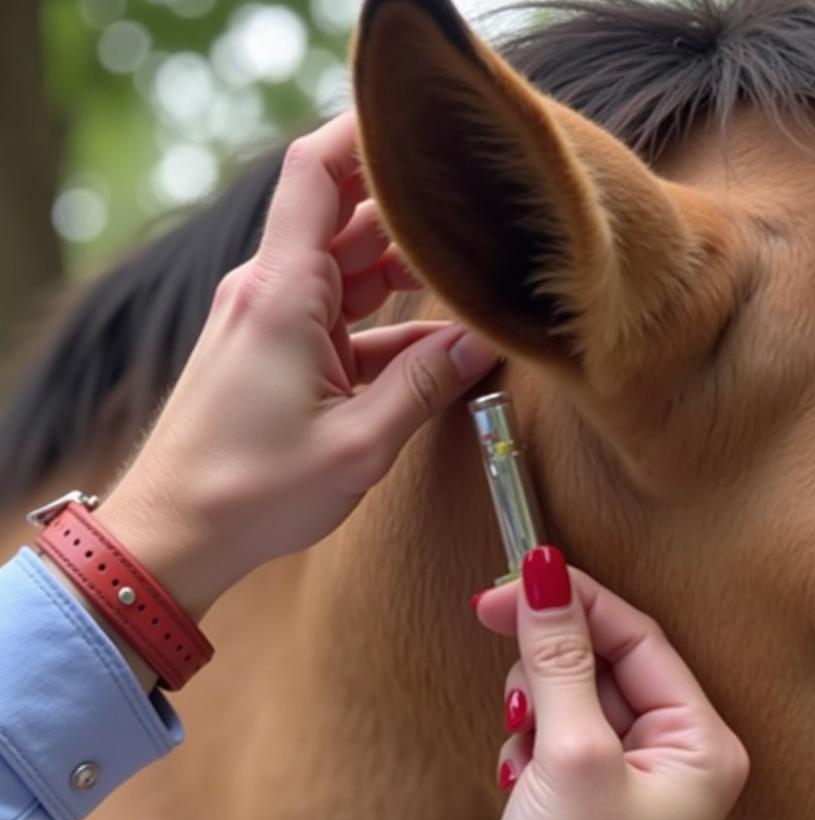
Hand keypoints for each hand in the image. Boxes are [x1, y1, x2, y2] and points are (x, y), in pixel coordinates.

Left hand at [95, 112, 496, 618]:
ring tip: (470, 280)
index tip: (427, 131)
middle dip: (411, 214)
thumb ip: (424, 386)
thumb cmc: (251, 492)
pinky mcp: (272, 353)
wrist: (174, 534)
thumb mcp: (358, 444)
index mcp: (283, 293)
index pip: (318, 170)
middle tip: (479, 220)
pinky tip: (432, 348)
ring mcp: (269, 321)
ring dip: (403, 273)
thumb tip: (481, 342)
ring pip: (347, 269)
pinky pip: (338, 319)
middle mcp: (271, 291)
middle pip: (345, 217)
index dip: (367, 134)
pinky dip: (383, 326)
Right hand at [467, 547, 748, 819]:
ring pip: (573, 698)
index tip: (516, 577)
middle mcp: (675, 759)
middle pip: (604, 662)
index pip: (637, 636)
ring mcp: (629, 784)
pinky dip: (529, 748)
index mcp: (700, 743)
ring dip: (535, 710)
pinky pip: (556, 740)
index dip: (574, 600)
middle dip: (549, 663)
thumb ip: (559, 658)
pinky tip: (520, 784)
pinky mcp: (587, 805)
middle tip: (501, 645)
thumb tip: (547, 576)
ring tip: (524, 754)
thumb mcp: (569, 755)